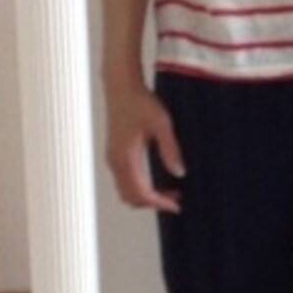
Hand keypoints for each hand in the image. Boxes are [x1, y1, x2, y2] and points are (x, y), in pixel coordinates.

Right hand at [104, 83, 185, 213]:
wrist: (121, 87)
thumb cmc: (141, 101)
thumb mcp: (162, 124)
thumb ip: (170, 149)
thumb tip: (179, 173)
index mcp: (126, 157)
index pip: (141, 193)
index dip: (159, 203)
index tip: (176, 205)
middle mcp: (116, 162)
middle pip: (131, 198)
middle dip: (153, 202)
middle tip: (176, 198)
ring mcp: (113, 159)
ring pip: (126, 191)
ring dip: (146, 196)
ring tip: (170, 190)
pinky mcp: (114, 154)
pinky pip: (124, 181)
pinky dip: (140, 187)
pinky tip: (157, 178)